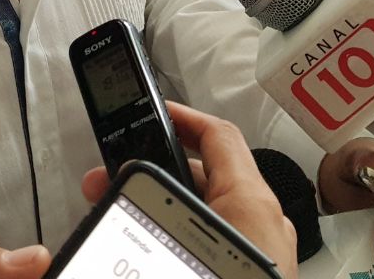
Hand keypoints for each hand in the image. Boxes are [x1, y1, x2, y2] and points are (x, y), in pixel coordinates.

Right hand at [82, 102, 297, 278]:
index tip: (149, 111)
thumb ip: (155, 206)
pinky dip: (186, 235)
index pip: (218, 136)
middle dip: (156, 170)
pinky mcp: (258, 273)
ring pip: (211, 212)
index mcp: (251, 202)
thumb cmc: (232, 277)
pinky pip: (221, 241)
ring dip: (167, 206)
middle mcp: (265, 223)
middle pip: (208, 175)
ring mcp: (264, 253)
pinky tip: (153, 251)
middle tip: (109, 181)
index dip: (182, 116)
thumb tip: (121, 188)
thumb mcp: (181, 237)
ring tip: (124, 218)